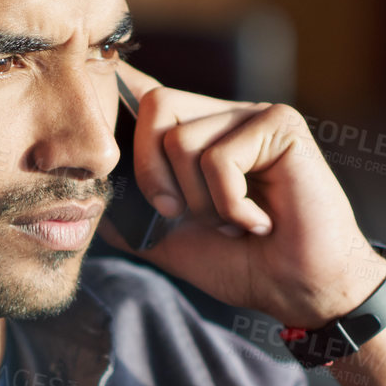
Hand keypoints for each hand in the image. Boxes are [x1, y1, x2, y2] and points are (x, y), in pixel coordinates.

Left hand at [99, 65, 384, 326]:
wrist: (299, 291)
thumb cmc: (242, 265)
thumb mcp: (169, 240)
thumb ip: (130, 214)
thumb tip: (86, 198)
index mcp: (198, 132)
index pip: (146, 94)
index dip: (120, 100)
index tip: (101, 121)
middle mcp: (224, 114)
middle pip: (154, 107)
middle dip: (155, 174)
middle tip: (185, 214)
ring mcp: (254, 115)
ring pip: (181, 139)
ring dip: (199, 200)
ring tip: (232, 221)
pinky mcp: (282, 125)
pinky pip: (220, 158)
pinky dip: (230, 204)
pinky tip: (259, 221)